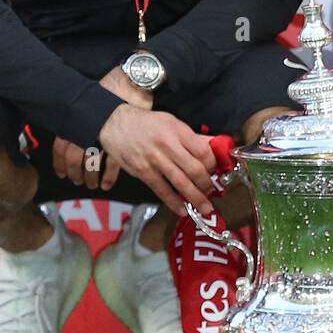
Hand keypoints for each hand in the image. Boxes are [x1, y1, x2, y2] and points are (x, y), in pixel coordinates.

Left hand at [50, 66, 151, 191]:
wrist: (131, 82)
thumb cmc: (110, 90)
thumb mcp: (90, 104)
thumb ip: (81, 120)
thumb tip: (73, 133)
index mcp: (75, 121)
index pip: (60, 148)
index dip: (60, 164)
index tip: (62, 174)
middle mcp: (86, 130)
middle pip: (74, 159)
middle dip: (75, 173)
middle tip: (78, 182)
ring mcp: (103, 136)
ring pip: (91, 164)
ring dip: (90, 177)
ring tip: (92, 185)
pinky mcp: (121, 140)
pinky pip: (112, 164)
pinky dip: (108, 176)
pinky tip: (107, 183)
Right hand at [99, 104, 216, 215]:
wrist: (117, 125)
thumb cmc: (149, 123)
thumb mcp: (172, 122)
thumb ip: (191, 137)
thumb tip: (212, 146)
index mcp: (178, 130)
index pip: (202, 150)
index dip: (212, 164)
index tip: (215, 171)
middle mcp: (167, 145)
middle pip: (194, 168)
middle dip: (207, 184)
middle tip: (212, 192)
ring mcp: (155, 160)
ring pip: (180, 182)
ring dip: (195, 197)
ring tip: (205, 208)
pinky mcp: (143, 172)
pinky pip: (161, 190)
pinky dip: (173, 202)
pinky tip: (182, 210)